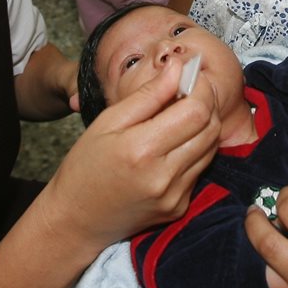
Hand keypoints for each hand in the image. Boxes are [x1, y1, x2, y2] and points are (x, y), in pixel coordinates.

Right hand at [41, 59, 219, 249]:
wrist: (76, 220)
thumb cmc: (86, 165)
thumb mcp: (107, 122)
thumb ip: (147, 94)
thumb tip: (178, 67)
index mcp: (142, 150)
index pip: (196, 111)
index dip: (201, 88)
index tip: (190, 75)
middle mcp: (164, 176)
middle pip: (211, 129)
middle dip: (207, 103)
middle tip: (188, 91)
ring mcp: (175, 196)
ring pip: (211, 148)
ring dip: (204, 125)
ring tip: (181, 114)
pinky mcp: (179, 207)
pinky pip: (200, 169)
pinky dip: (195, 149)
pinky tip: (174, 143)